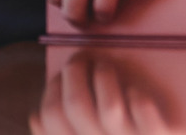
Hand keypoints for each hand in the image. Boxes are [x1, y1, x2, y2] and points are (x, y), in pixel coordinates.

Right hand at [31, 49, 185, 134]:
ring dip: (105, 76)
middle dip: (75, 70)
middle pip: (75, 105)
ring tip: (106, 66)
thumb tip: (42, 109)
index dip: (51, 90)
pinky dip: (136, 95)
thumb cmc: (126, 130)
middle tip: (81, 57)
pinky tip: (134, 90)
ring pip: (110, 107)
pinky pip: (143, 110)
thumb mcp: (94, 128)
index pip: (49, 117)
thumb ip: (71, 117)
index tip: (60, 74)